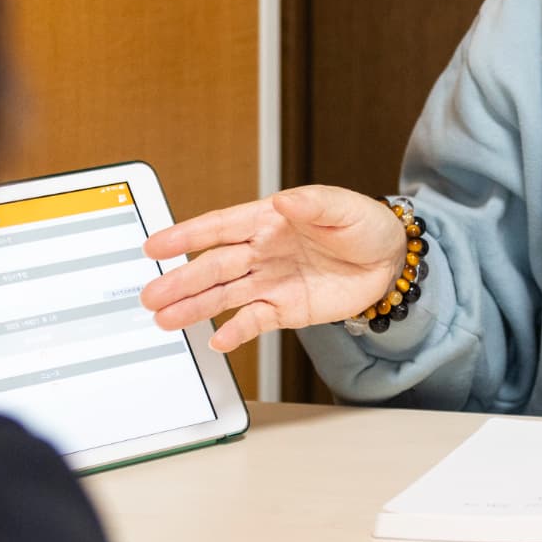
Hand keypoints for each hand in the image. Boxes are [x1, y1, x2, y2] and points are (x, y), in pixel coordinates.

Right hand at [140, 185, 407, 351]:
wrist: (391, 261)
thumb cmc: (364, 225)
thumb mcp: (342, 207)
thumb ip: (312, 204)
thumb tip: (283, 200)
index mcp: (268, 220)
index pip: (219, 227)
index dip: (186, 235)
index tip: (156, 244)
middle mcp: (262, 252)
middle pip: (212, 267)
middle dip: (180, 281)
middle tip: (150, 294)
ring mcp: (271, 282)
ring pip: (224, 296)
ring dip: (194, 308)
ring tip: (165, 319)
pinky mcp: (286, 308)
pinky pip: (254, 321)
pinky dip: (235, 331)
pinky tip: (216, 340)